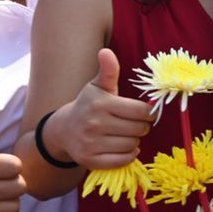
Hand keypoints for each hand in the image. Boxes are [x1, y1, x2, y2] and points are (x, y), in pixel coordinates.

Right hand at [48, 50, 154, 169]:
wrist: (64, 130)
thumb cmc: (89, 104)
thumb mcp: (98, 86)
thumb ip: (108, 70)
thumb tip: (106, 51)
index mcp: (101, 103)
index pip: (141, 111)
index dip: (148, 112)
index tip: (144, 112)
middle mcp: (95, 124)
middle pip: (139, 129)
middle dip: (141, 127)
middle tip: (133, 123)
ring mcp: (91, 144)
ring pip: (132, 145)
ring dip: (134, 141)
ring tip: (125, 134)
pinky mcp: (90, 161)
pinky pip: (123, 160)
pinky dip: (128, 155)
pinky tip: (122, 147)